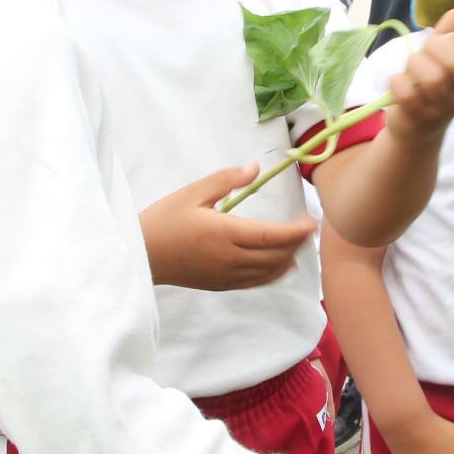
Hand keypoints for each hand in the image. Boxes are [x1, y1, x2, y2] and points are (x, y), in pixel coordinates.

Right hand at [140, 164, 315, 290]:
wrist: (141, 255)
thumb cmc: (164, 219)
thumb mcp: (193, 192)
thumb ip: (226, 180)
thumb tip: (255, 168)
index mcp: (224, 233)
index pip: (270, 235)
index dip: (295, 231)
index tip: (312, 222)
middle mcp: (228, 258)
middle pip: (274, 255)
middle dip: (296, 243)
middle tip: (310, 230)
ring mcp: (225, 275)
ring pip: (267, 272)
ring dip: (288, 259)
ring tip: (300, 246)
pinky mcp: (219, 285)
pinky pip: (254, 282)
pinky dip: (273, 274)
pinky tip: (281, 266)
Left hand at [383, 7, 453, 141]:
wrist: (417, 127)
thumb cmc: (432, 84)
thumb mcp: (444, 56)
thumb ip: (452, 31)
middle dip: (436, 47)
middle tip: (426, 52)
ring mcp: (442, 107)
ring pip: (433, 78)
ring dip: (415, 64)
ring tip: (411, 68)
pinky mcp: (418, 117)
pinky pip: (408, 94)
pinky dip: (398, 81)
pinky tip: (398, 81)